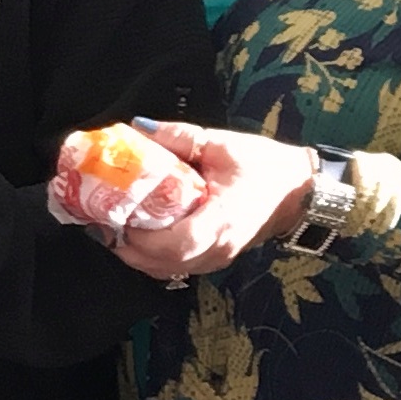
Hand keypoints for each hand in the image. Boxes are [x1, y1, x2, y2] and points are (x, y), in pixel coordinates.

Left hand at [111, 120, 321, 282]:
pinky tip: (137, 238)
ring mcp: (218, 258)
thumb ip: (180, 137)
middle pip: (165, 263)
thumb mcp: (223, 144)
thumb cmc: (265, 166)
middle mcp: (220, 246)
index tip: (116, 218)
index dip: (143, 237)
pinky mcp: (216, 259)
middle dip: (128, 247)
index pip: (179, 242)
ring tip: (113, 230)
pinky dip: (152, 258)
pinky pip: (177, 268)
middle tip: (101, 223)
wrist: (299, 192)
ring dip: (137, 255)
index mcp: (223, 218)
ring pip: (168, 270)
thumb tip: (138, 128)